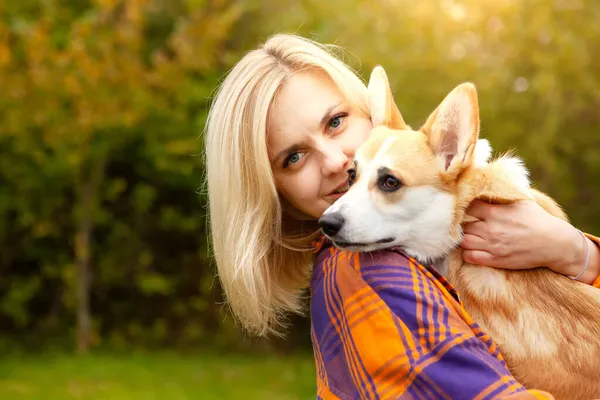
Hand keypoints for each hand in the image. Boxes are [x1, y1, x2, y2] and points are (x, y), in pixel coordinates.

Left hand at [461, 200, 599, 283]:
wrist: (554, 243)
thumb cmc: (538, 219)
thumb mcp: (521, 201)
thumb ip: (503, 194)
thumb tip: (491, 180)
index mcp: (495, 212)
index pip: (468, 206)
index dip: (465, 207)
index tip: (467, 209)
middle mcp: (491, 229)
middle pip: (463, 225)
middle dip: (463, 223)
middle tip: (466, 223)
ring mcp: (492, 245)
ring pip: (463, 241)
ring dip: (464, 238)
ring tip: (469, 236)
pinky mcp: (495, 260)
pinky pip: (470, 257)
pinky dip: (467, 253)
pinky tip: (472, 249)